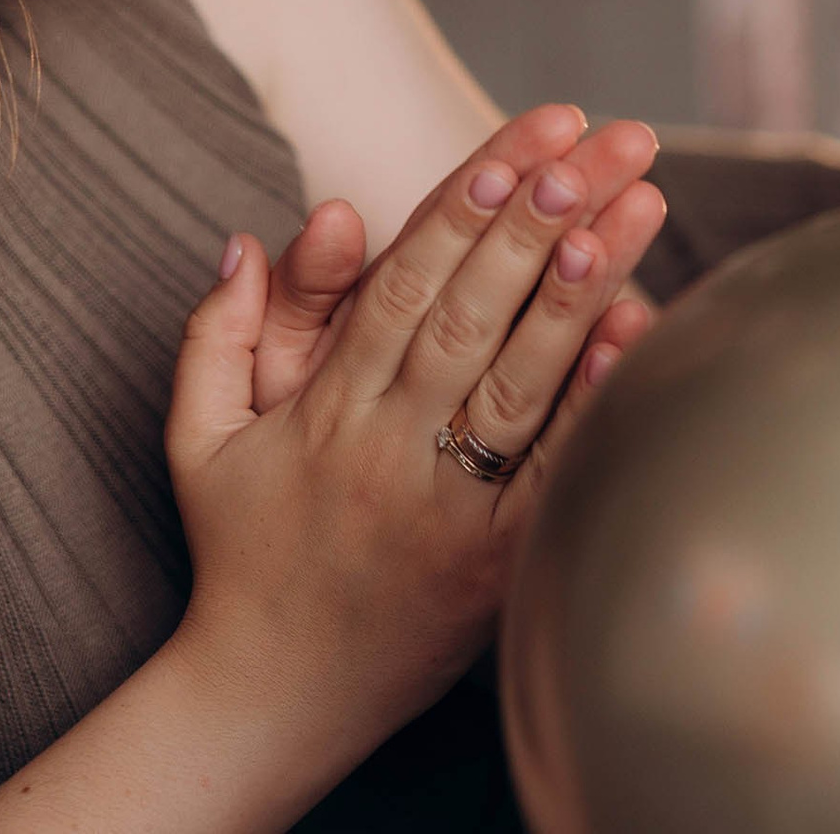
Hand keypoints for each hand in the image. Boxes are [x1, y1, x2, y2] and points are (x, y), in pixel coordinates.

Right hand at [160, 108, 665, 761]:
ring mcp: (448, 505)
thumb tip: (246, 239)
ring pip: (521, 379)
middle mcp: (389, 444)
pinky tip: (641, 331)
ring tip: (640, 204)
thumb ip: (216, 334)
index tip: (513, 144)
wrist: (268, 696)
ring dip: (584, 287)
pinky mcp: (497, 561)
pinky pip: (555, 470)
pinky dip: (597, 399)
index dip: (460, 207)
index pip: (401, 283)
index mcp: (324, 406)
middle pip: (473, 310)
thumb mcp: (198, 439)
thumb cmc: (240, 552)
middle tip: (602, 141)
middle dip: (540, 218)